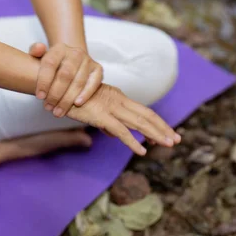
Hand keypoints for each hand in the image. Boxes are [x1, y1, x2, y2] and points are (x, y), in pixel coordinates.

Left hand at [29, 42, 102, 117]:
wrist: (71, 62)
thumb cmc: (53, 64)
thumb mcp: (41, 56)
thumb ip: (35, 51)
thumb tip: (39, 48)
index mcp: (59, 49)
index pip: (50, 64)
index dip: (44, 81)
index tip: (39, 97)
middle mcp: (75, 53)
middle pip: (65, 75)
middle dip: (55, 94)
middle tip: (48, 107)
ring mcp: (87, 60)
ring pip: (78, 81)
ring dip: (68, 99)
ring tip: (58, 111)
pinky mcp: (97, 69)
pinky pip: (93, 82)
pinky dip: (86, 94)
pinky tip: (77, 104)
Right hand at [65, 84, 180, 154]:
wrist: (57, 84)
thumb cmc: (73, 96)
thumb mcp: (94, 110)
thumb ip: (107, 122)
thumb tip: (116, 135)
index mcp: (118, 98)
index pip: (143, 112)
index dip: (157, 123)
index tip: (168, 133)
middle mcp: (119, 101)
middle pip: (147, 116)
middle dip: (163, 128)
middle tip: (177, 139)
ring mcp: (112, 108)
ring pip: (140, 122)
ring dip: (156, 134)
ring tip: (169, 144)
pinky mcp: (102, 116)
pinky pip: (121, 131)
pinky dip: (133, 142)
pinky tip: (142, 151)